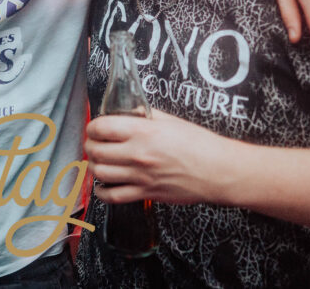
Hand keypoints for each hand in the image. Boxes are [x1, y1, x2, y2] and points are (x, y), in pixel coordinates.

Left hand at [84, 113, 231, 204]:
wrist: (219, 171)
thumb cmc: (200, 145)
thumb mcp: (171, 121)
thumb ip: (146, 116)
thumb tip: (129, 113)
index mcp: (143, 132)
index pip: (102, 127)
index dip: (93, 127)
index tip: (94, 128)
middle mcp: (138, 154)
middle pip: (96, 151)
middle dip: (90, 145)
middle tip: (93, 143)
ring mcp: (140, 176)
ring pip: (100, 173)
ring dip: (93, 166)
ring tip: (98, 162)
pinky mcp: (146, 193)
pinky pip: (113, 196)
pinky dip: (102, 191)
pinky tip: (103, 185)